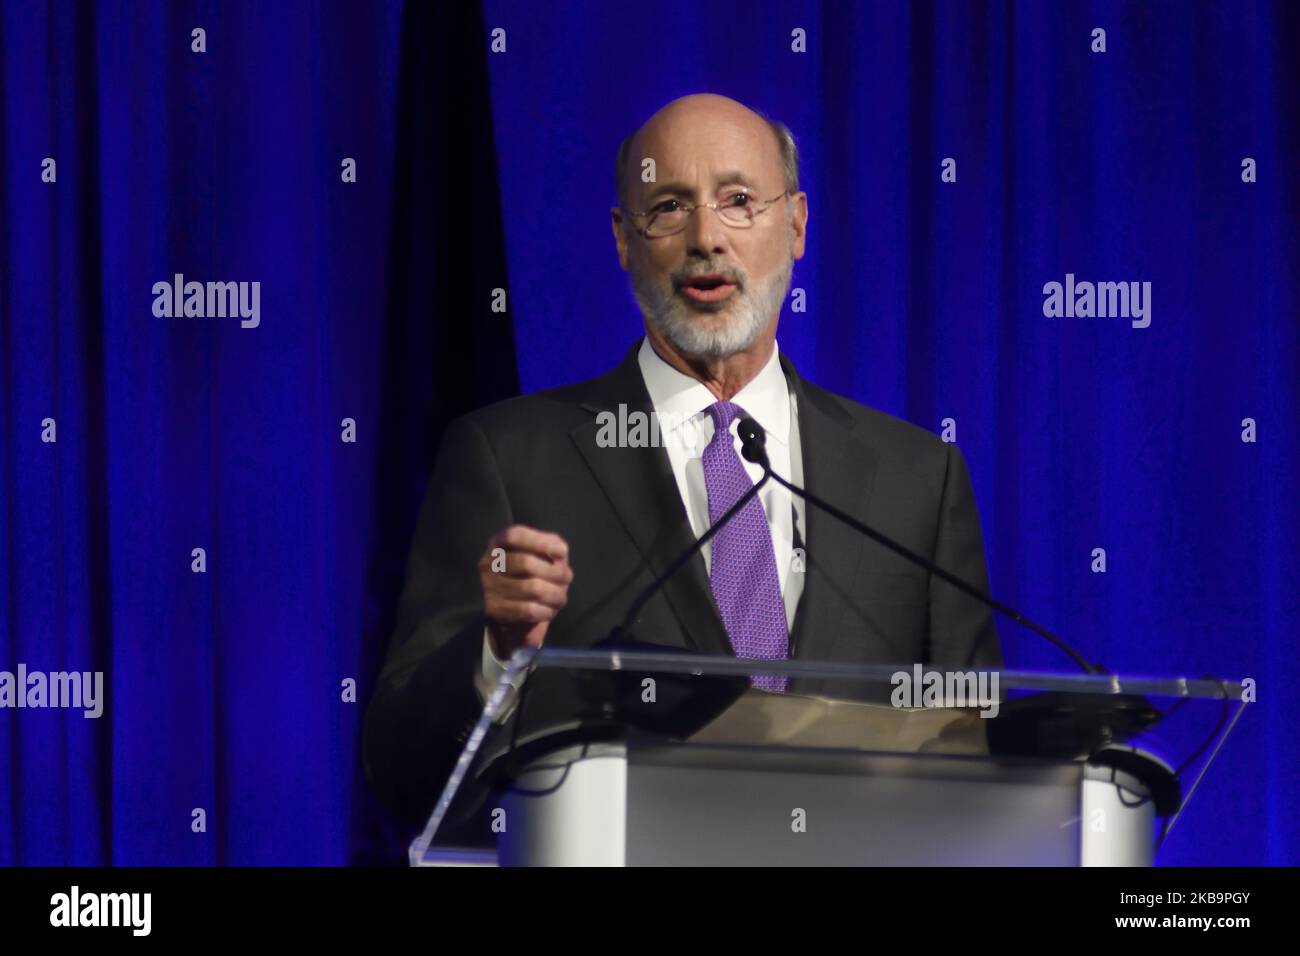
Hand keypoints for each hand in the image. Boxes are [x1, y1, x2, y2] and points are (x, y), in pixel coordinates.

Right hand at [479, 525, 572, 660]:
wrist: (511, 604)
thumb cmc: (531, 571)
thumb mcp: (541, 551)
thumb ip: (551, 543)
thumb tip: (559, 549)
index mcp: (498, 543)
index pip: (515, 536)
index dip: (540, 542)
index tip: (562, 552)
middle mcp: (488, 562)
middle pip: (525, 563)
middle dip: (555, 572)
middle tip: (567, 578)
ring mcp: (489, 586)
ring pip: (531, 588)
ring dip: (555, 594)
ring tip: (561, 596)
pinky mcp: (494, 609)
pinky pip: (528, 610)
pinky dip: (546, 610)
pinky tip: (550, 610)